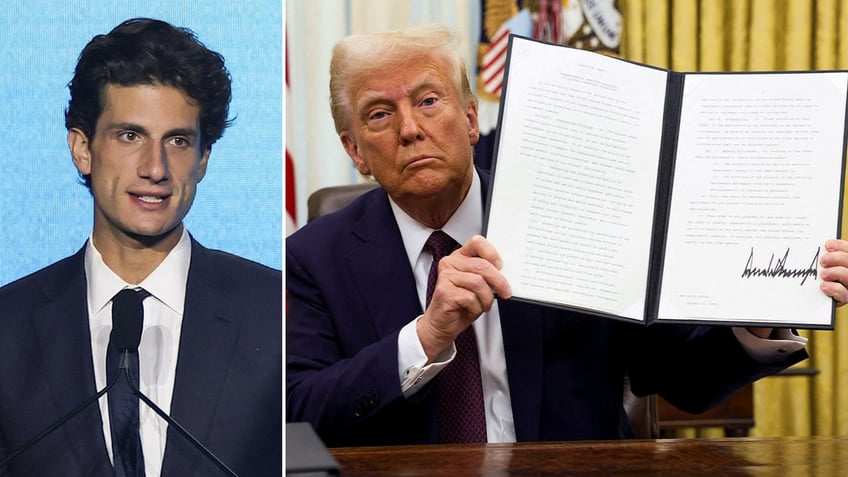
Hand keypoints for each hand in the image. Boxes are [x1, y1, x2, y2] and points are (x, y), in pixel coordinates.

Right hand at [417, 235, 511, 361]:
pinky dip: (476, 307)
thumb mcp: (478, 286)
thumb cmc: (461, 305)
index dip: (492, 253)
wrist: (443, 324)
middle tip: (506, 292)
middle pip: (482, 265)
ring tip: (483, 305)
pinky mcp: (444, 292)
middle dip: (498, 281)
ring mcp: (446, 277)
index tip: (501, 266)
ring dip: (486, 298)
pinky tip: (471, 309)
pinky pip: (470, 297)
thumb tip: (505, 274)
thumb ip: (486, 275)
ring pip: (478, 282)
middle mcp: (450, 263)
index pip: (477, 242)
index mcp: (460, 257)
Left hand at [820, 239, 847, 305]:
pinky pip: (844, 294)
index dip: (841, 246)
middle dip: (837, 258)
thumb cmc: (814, 278)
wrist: (812, 298)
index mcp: (845, 263)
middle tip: (823, 260)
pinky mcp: (844, 298)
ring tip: (823, 274)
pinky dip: (834, 289)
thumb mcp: (819, 265)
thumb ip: (823, 258)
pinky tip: (823, 286)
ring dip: (836, 272)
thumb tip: (821, 246)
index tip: (827, 245)